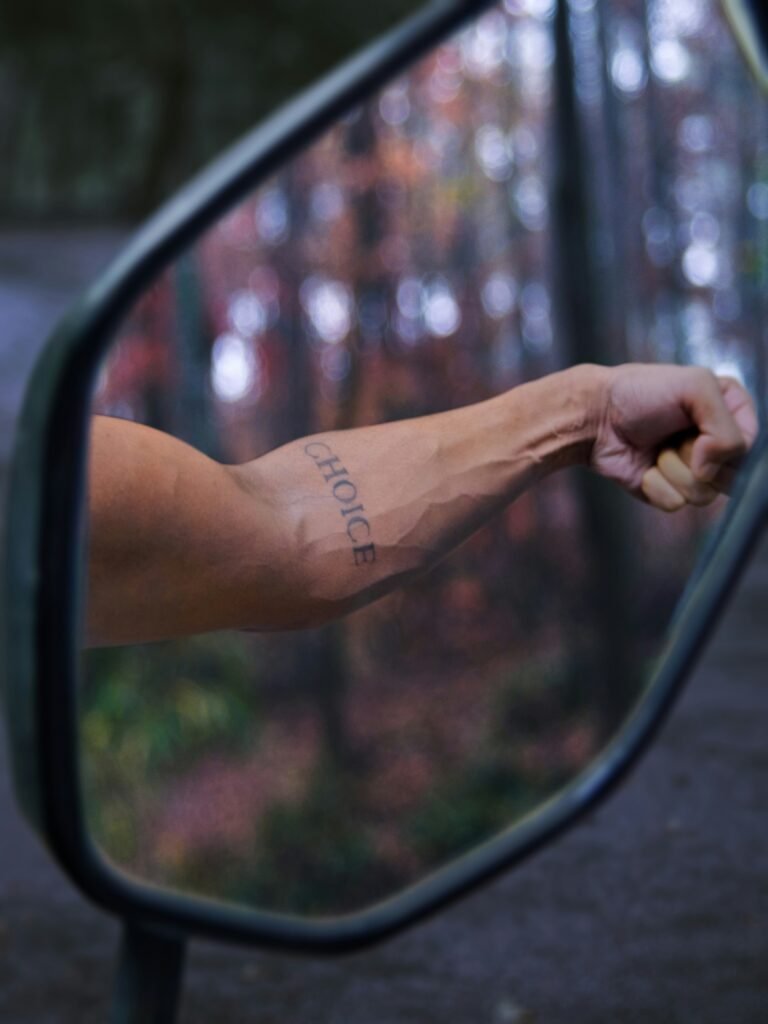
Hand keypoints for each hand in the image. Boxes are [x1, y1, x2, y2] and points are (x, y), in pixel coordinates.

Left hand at [590, 364, 757, 510]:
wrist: (596, 416)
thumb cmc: (640, 392)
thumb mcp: (696, 386)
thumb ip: (725, 427)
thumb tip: (710, 471)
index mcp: (730, 412)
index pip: (750, 446)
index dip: (726, 446)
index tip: (700, 433)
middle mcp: (715, 444)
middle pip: (733, 475)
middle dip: (698, 459)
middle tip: (675, 437)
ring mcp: (692, 470)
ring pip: (705, 494)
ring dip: (674, 471)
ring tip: (658, 449)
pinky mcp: (668, 490)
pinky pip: (676, 503)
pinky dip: (656, 486)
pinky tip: (644, 466)